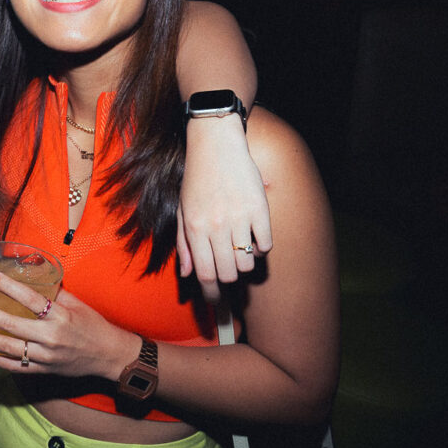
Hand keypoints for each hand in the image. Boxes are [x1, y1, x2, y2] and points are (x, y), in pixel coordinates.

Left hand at [0, 271, 134, 378]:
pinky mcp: (43, 370)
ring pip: (8, 349)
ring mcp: (46, 357)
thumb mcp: (77, 304)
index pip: (30, 299)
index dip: (8, 287)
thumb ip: (53, 293)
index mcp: (61, 316)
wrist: (108, 355)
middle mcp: (51, 337)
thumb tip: (31, 276)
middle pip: (12, 325)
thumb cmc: (92, 325)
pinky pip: (14, 367)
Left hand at [179, 115, 271, 303]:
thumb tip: (186, 275)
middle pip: (228, 273)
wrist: (215, 146)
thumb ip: (183, 245)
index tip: (216, 302)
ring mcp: (239, 217)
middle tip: (230, 276)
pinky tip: (255, 239)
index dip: (211, 294)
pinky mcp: (259, 209)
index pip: (204, 274)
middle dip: (229, 280)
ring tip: (240, 253)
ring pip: (248, 262)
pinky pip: (266, 244)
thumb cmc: (196, 180)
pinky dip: (262, 248)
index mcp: (194, 228)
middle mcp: (216, 226)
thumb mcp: (182, 211)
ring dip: (246, 264)